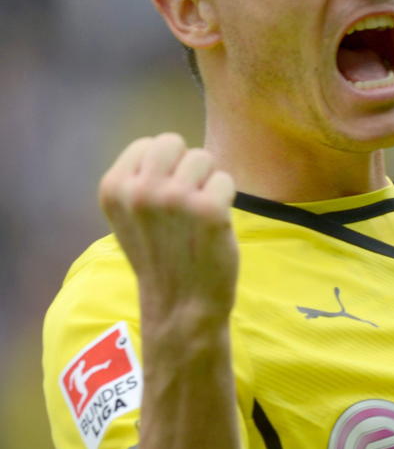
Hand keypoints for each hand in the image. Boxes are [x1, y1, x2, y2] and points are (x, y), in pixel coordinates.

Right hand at [98, 133, 237, 325]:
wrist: (180, 306)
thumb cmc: (161, 256)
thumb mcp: (130, 215)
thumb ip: (139, 178)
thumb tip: (166, 144)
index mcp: (113, 187)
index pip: (147, 144)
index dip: (164, 168)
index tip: (164, 201)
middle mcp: (139, 190)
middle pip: (174, 142)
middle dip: (185, 165)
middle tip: (187, 201)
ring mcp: (174, 199)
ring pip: (203, 158)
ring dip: (207, 182)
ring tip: (198, 215)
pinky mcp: (208, 210)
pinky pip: (225, 180)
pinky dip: (226, 199)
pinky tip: (214, 225)